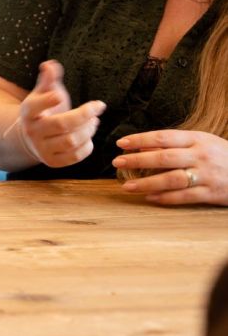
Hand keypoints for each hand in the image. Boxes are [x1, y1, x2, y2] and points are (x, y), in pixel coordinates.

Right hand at [10, 60, 104, 167]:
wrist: (32, 137)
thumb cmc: (44, 110)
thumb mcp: (43, 92)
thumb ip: (49, 78)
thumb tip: (50, 64)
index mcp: (28, 111)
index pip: (36, 106)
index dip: (48, 101)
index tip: (60, 96)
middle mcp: (32, 131)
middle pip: (62, 124)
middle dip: (84, 115)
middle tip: (97, 108)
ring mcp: (41, 148)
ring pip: (71, 141)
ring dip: (88, 130)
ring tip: (94, 122)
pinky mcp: (52, 161)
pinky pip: (75, 156)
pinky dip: (87, 146)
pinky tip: (88, 137)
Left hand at [113, 130, 227, 205]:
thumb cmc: (221, 155)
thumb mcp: (202, 142)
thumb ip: (176, 144)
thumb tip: (142, 146)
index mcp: (197, 139)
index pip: (164, 137)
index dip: (140, 139)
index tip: (121, 143)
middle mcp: (201, 156)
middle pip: (164, 157)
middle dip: (138, 160)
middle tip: (117, 161)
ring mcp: (207, 175)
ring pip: (172, 179)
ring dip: (147, 183)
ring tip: (127, 186)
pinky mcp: (212, 193)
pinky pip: (184, 196)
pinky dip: (165, 198)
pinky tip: (149, 198)